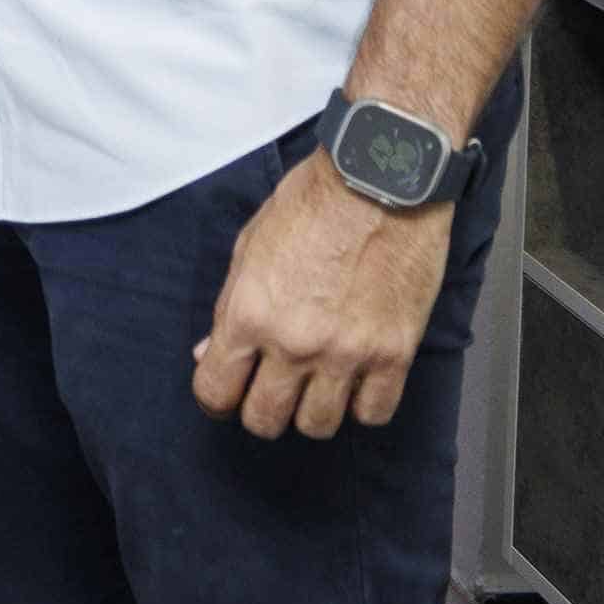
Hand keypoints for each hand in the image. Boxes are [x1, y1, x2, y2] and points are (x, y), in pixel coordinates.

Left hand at [193, 153, 456, 438]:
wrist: (383, 177)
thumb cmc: (315, 201)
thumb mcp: (250, 245)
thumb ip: (229, 306)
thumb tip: (209, 352)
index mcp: (249, 312)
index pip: (215, 391)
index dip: (217, 397)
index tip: (227, 391)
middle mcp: (293, 342)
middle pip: (264, 419)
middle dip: (261, 409)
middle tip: (272, 390)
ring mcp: (346, 353)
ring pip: (318, 426)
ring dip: (313, 410)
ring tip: (317, 385)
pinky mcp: (394, 353)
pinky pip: (373, 413)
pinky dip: (363, 405)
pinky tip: (358, 381)